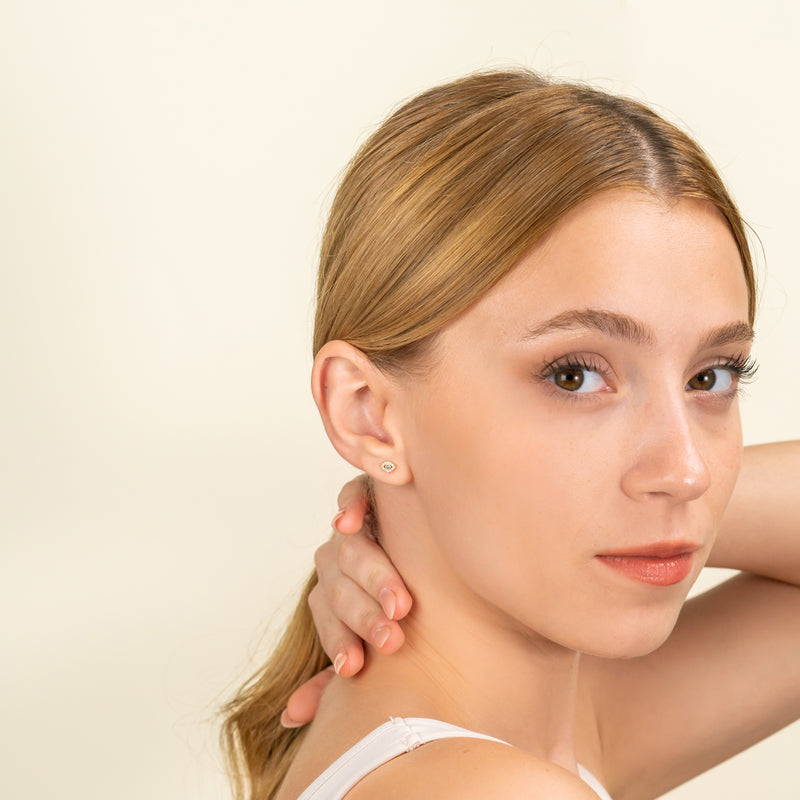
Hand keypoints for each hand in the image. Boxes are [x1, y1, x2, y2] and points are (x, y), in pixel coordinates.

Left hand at [281, 476, 412, 727]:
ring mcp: (354, 528)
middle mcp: (338, 561)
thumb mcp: (375, 640)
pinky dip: (350, 506)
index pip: (328, 619)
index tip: (355, 670)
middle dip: (365, 616)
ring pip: (353, 550)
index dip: (338, 642)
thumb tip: (290, 716)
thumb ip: (337, 673)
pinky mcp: (371, 492)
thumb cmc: (403, 608)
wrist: (435, 551)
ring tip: (399, 603)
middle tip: (392, 638)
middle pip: (341, 587)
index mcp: (335, 595)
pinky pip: (354, 493)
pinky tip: (349, 523)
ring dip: (374, 577)